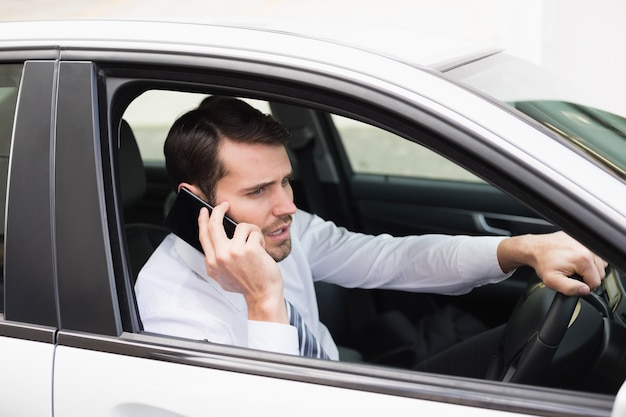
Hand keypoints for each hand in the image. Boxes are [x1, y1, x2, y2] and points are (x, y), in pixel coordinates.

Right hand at [198, 203, 287, 322]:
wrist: (263, 295)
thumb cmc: (246, 286)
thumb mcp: (221, 279)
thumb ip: (212, 266)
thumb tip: (207, 254)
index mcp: (212, 262)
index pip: (203, 235)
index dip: (203, 220)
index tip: (204, 211)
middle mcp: (221, 256)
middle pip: (214, 224)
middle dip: (219, 210)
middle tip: (225, 205)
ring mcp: (235, 251)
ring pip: (241, 226)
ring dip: (251, 232)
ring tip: (256, 244)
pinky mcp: (250, 249)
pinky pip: (254, 232)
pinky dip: (260, 238)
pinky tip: (262, 250)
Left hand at [498, 231, 606, 295]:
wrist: (535, 248)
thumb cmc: (542, 262)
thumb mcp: (552, 281)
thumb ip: (570, 289)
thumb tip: (585, 290)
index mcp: (583, 259)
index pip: (596, 282)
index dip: (585, 286)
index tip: (574, 282)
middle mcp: (587, 249)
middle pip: (600, 272)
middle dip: (587, 277)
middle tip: (572, 274)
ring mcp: (586, 243)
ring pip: (599, 263)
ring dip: (589, 268)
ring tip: (573, 266)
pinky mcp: (583, 239)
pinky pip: (594, 254)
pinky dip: (587, 259)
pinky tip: (575, 259)